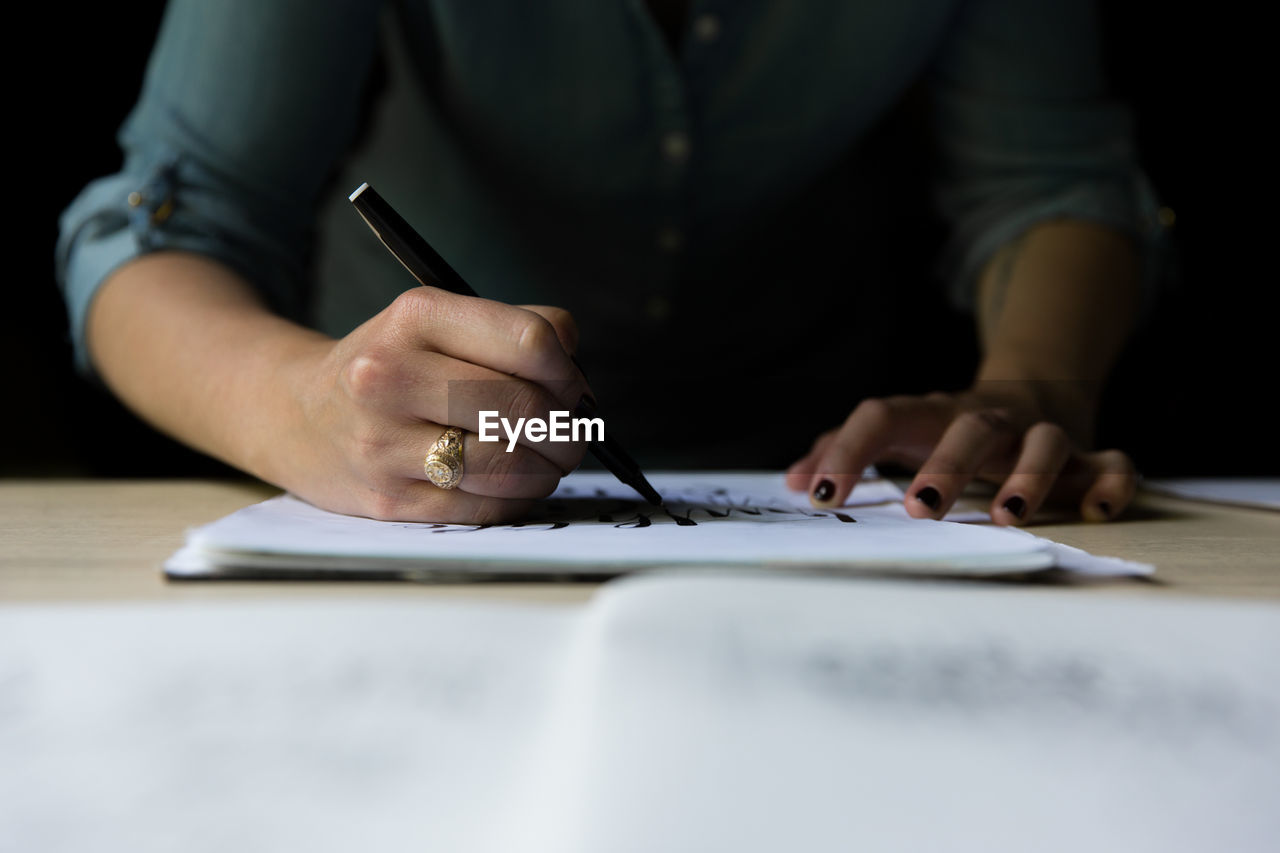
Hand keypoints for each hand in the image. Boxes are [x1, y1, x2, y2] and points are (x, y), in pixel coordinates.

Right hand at [269, 287, 591, 523]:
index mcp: (416, 317)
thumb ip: (520, 327)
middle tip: (572, 432)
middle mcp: (389, 376)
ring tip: (548, 459)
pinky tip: (515, 483)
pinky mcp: (387, 500)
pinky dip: (518, 497)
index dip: (568, 371)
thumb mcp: (441, 322)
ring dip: (549, 468)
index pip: (530, 342)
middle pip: (525, 407)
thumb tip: (576, 367)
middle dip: (568, 427)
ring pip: (511, 464)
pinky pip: (486, 507)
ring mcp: (383, 443)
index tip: (571, 386)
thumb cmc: (396, 366)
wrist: (300, 416)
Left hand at [784, 385, 1137, 523]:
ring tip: (1006, 516)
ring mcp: (1039, 434)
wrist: (1032, 391)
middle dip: (946, 466)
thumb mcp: (896, 433)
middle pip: (969, 428)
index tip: (819, 496)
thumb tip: (791, 481)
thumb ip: (843, 453)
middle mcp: (985, 419)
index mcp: (929, 414)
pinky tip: (1097, 510)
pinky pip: (1113, 462)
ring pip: (1045, 441)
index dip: (848, 451)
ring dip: (1029, 476)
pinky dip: (1111, 482)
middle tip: (918, 509)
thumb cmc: (944, 429)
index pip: (882, 416)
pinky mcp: (1088, 456)